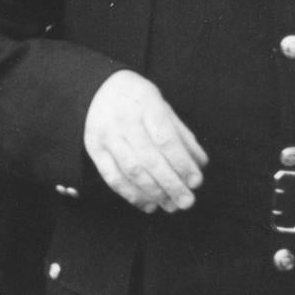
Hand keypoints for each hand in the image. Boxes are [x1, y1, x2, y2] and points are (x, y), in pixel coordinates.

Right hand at [82, 70, 206, 212]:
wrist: (98, 88)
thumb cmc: (140, 101)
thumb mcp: (163, 107)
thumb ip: (182, 135)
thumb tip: (200, 165)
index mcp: (146, 105)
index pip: (166, 140)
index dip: (182, 164)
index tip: (196, 182)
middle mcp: (123, 120)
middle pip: (149, 159)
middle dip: (171, 184)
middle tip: (187, 202)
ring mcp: (106, 135)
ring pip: (131, 171)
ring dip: (153, 193)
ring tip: (171, 206)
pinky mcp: (94, 149)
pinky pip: (112, 177)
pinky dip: (131, 194)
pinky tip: (148, 205)